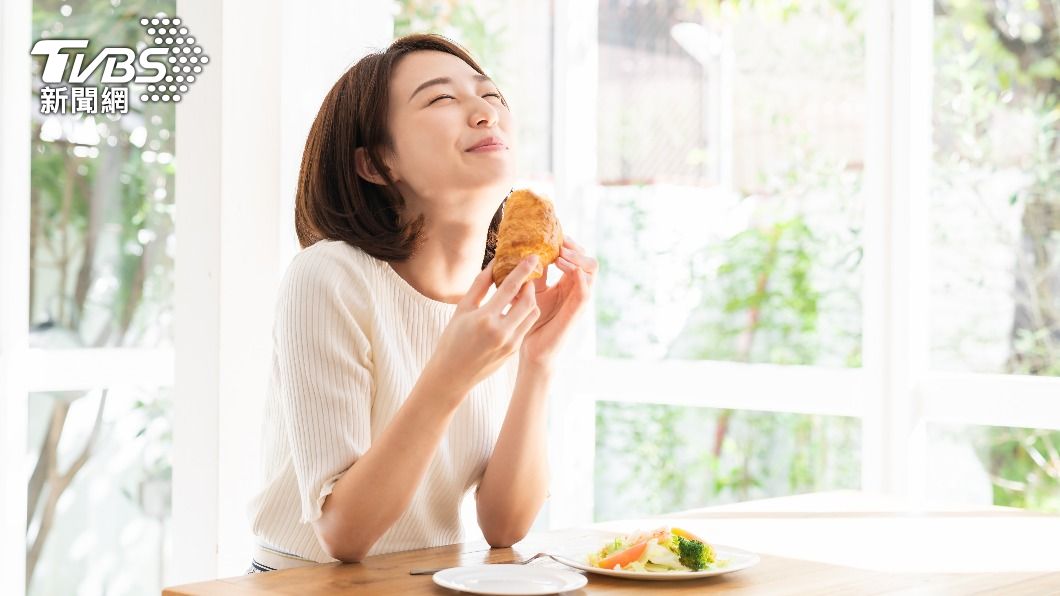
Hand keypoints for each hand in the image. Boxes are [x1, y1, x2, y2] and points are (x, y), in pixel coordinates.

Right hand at [426, 255, 541, 400]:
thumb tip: (494, 264)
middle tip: (527, 275)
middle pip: (528, 301)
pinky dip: (525, 314)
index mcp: (485, 319)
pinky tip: (516, 308)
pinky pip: (526, 326)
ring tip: (521, 292)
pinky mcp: (514, 351)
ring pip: (532, 314)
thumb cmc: (452, 339)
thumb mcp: (462, 309)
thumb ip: (480, 285)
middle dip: (530, 285)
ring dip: (531, 300)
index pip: (510, 288)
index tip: (533, 257)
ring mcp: (510, 343)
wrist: (452, 375)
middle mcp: (501, 332)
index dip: (523, 270)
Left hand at [520, 237, 597, 367]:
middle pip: (588, 260)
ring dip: (577, 259)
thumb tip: (526, 250)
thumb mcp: (532, 290)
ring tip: (559, 256)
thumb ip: (534, 273)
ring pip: (591, 271)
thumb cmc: (532, 321)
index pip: (578, 257)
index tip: (556, 235)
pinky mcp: (576, 313)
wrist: (532, 349)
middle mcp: (577, 290)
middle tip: (560, 243)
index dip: (570, 244)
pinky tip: (567, 268)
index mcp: (568, 284)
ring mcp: (579, 301)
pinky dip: (580, 278)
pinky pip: (585, 293)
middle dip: (576, 248)